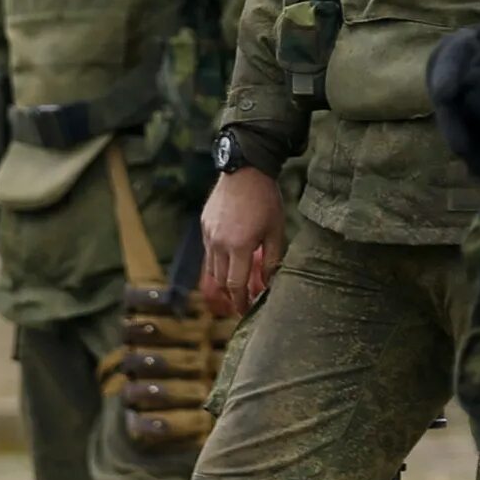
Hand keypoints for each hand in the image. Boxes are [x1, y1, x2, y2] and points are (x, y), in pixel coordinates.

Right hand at [199, 169, 286, 317]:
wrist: (245, 169)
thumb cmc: (265, 199)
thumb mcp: (276, 231)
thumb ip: (271, 260)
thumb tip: (268, 283)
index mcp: (239, 246)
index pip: (236, 285)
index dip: (241, 302)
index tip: (247, 311)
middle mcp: (219, 243)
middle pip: (221, 282)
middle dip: (231, 296)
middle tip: (242, 302)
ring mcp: (208, 234)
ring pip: (211, 269)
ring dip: (221, 282)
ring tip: (234, 288)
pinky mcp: (204, 225)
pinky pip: (207, 252)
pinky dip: (216, 263)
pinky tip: (229, 262)